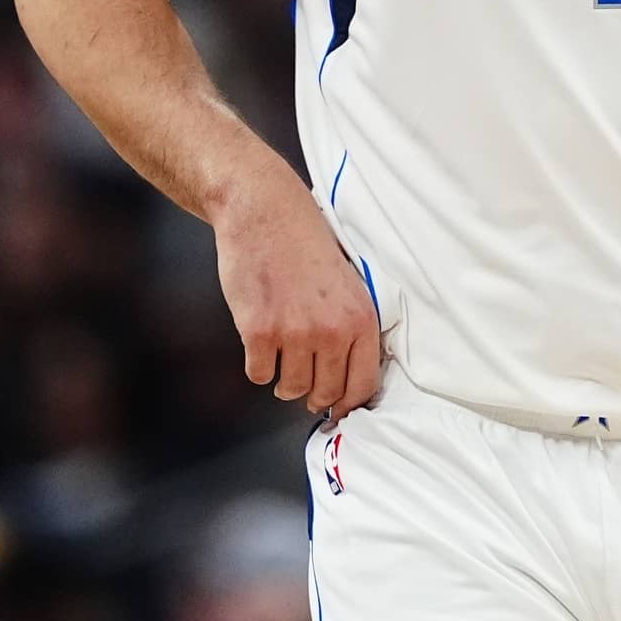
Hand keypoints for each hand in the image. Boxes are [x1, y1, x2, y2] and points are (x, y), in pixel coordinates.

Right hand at [214, 179, 382, 416]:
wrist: (264, 212)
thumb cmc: (305, 242)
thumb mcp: (348, 283)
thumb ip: (351, 328)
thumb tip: (348, 379)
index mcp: (361, 318)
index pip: (362, 386)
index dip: (347, 403)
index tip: (337, 407)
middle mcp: (332, 331)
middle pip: (325, 393)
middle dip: (313, 394)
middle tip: (304, 385)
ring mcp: (295, 333)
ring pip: (291, 389)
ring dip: (284, 382)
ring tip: (282, 361)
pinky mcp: (260, 331)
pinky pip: (259, 374)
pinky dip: (258, 365)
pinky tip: (260, 344)